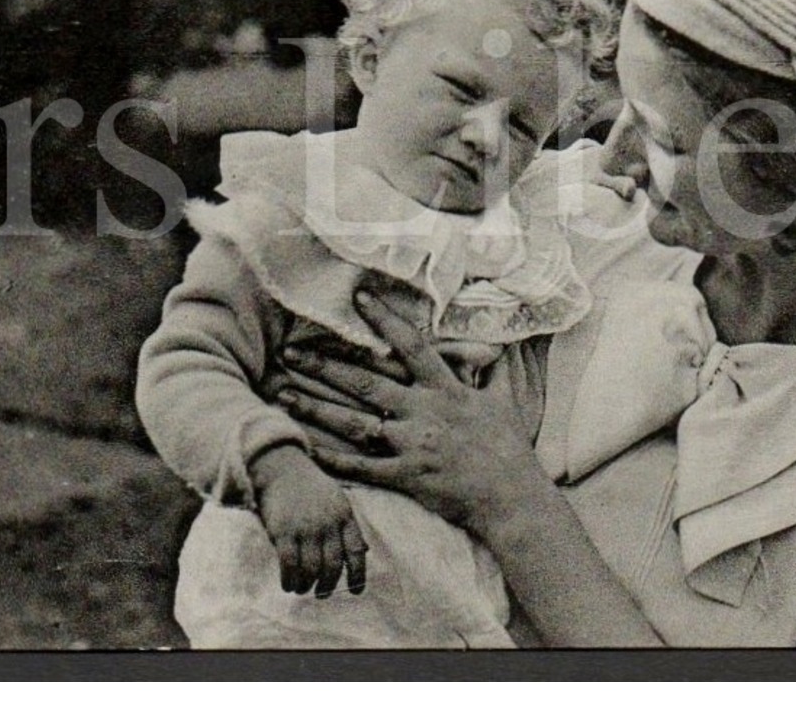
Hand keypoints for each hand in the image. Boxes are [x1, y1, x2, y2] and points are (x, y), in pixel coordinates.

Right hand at [249, 444, 368, 596]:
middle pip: (332, 565)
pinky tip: (288, 584)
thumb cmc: (312, 487)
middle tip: (322, 593)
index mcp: (344, 515)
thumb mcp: (338, 501)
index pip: (356, 551)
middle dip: (328, 585)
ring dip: (307, 585)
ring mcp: (305, 528)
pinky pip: (289, 565)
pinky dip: (289, 580)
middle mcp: (327, 523)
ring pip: (311, 569)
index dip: (357, 575)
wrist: (283, 467)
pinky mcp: (283, 531)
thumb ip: (348, 526)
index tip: (355, 591)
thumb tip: (363, 552)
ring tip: (303, 588)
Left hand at [274, 289, 550, 536]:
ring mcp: (412, 444)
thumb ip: (491, 370)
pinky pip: (361, 468)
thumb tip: (494, 345)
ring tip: (283, 394)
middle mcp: (424, 411)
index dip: (385, 320)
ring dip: (316, 407)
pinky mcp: (406, 476)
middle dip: (325, 365)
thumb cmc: (510, 449)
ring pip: (355, 422)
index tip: (360, 297)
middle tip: (290, 351)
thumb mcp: (504, 401)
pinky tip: (305, 448)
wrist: (512, 497)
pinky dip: (332, 460)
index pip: (411, 345)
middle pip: (367, 382)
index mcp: (447, 388)